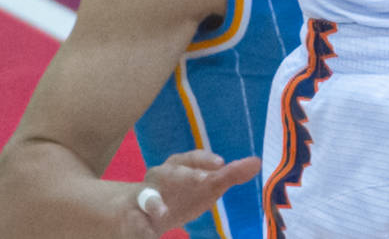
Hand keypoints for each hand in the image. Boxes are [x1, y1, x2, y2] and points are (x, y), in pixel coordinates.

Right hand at [125, 151, 261, 233]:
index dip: (204, 159)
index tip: (221, 163)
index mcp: (177, 167)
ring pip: (146, 196)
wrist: (135, 212)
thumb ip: (228, 175)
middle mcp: (158, 178)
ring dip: (154, 202)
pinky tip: (148, 236)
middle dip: (186, 175)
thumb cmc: (178, 194)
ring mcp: (142, 199)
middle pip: (171, 172)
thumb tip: (257, 162)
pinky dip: (140, 230)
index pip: (191, 157)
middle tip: (204, 181)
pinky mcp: (131, 220)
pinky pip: (134, 224)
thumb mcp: (203, 186)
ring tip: (163, 212)